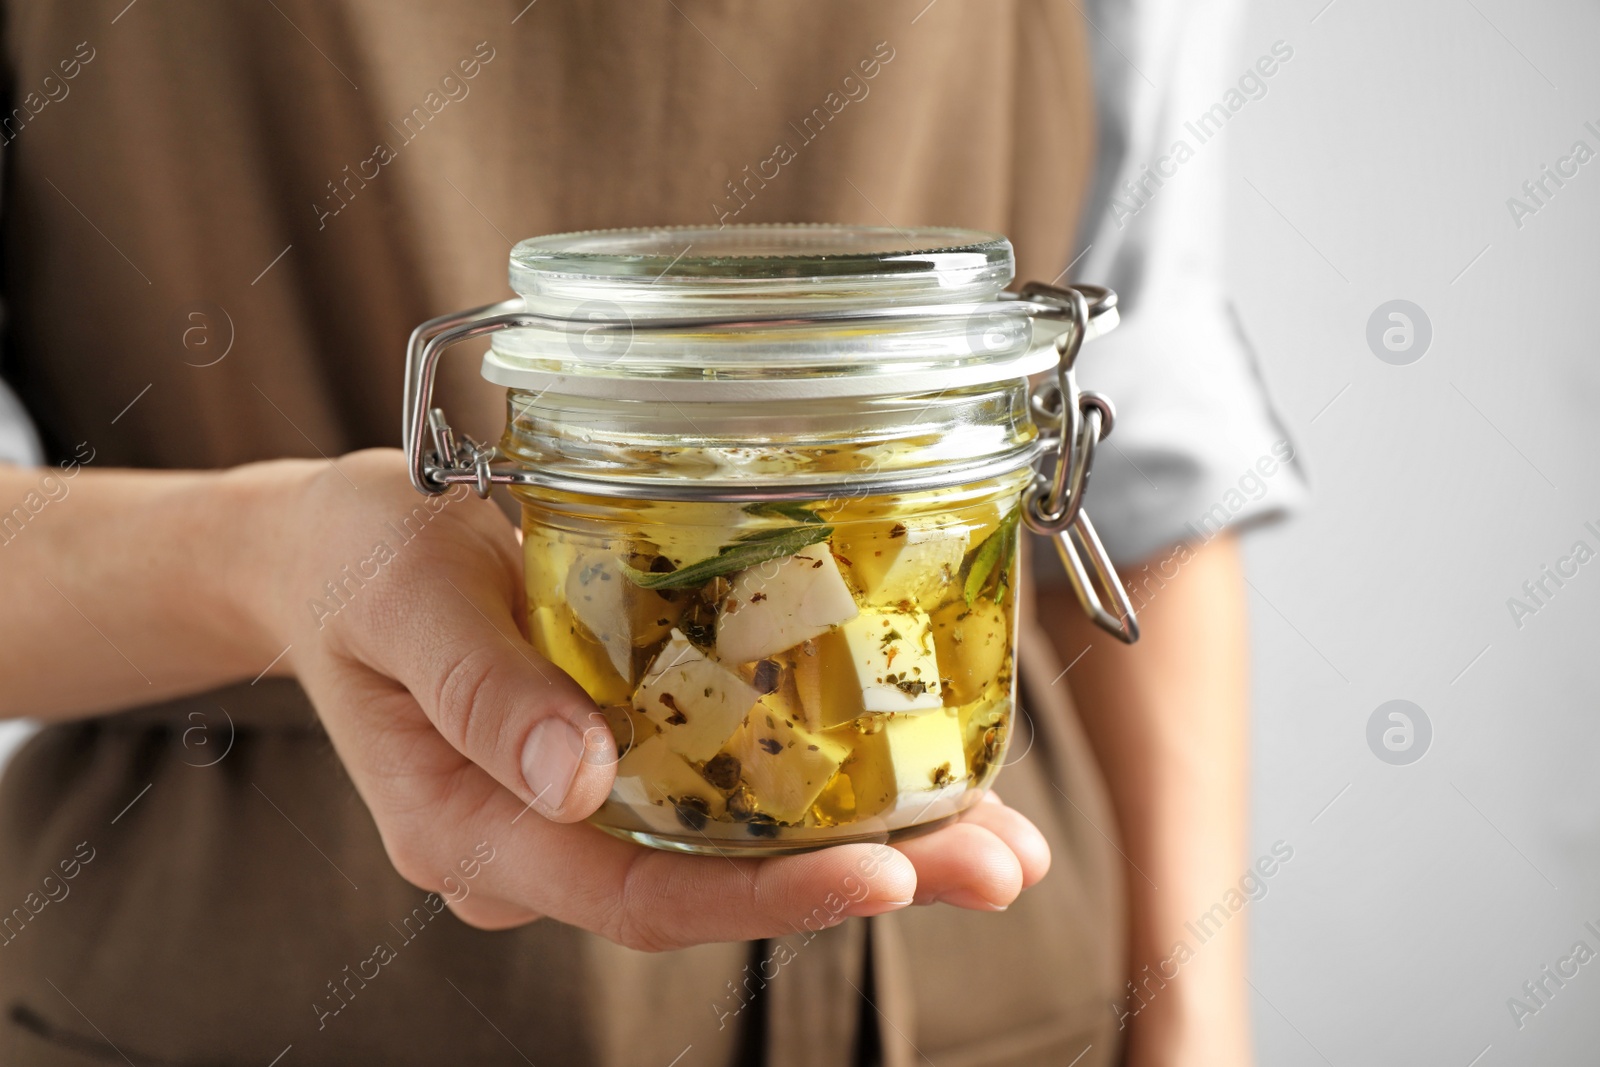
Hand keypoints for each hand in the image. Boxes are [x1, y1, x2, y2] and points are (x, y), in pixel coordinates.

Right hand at [244, 449, 1050, 948]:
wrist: (338, 550)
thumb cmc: (358, 561)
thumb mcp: (402, 600)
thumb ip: (481, 691)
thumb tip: (578, 784)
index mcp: (471, 830)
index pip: (633, 896)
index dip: (764, 896)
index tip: (883, 874)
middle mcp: (541, 843)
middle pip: (712, 890)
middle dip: (862, 883)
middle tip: (1002, 866)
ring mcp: (584, 811)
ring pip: (735, 851)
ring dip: (872, 845)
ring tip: (1001, 838)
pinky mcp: (621, 761)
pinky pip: (728, 793)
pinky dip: (823, 788)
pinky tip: (919, 772)